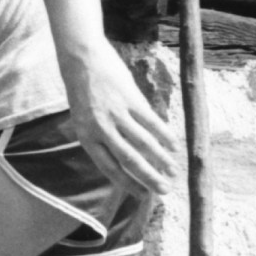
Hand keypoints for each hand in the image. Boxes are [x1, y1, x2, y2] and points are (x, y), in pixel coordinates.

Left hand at [61, 42, 177, 194]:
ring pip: (143, 144)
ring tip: (173, 170)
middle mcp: (100, 129)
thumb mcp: (84, 117)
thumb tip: (124, 155)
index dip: (127, 183)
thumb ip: (101, 135)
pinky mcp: (130, 100)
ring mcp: (116, 114)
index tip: (142, 196)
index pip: (108, 167)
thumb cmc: (84, 90)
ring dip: (161, 159)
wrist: (81, 59)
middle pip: (129, 160)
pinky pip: (151, 122)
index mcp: (86, 137)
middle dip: (148, 178)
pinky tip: (174, 146)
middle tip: (164, 191)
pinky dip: (165, 136)